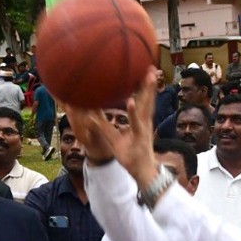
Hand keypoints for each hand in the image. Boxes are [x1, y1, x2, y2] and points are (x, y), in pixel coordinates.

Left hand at [62, 67, 158, 185]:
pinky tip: (131, 101)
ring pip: (146, 107)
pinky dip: (134, 112)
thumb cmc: (130, 157)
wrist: (142, 174)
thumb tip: (89, 117)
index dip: (142, 86)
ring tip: (147, 76)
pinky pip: (136, 123)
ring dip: (147, 91)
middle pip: (147, 99)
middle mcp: (144, 122)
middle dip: (149, 83)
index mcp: (140, 122)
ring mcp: (144, 128)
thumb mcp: (113, 140)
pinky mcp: (140, 137)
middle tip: (151, 66)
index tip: (143, 71)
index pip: (142, 100)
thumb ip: (103, 127)